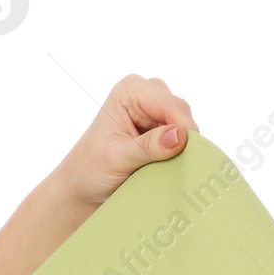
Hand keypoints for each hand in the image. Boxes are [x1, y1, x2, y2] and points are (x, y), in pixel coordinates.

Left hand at [54, 74, 198, 210]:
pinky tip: (169, 163)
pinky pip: (180, 133)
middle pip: (179, 111)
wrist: (81, 184)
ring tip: (168, 166)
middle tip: (181, 164)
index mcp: (129, 90)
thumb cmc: (91, 169)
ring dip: (181, 144)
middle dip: (183, 137)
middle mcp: (143, 91)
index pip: (169, 105)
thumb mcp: (118, 159)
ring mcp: (152, 106)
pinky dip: (178, 148)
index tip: (192, 153)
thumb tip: (179, 136)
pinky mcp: (158, 122)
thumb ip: (149, 147)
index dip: (184, 127)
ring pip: (183, 122)